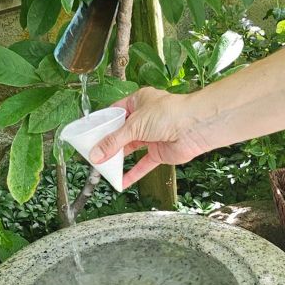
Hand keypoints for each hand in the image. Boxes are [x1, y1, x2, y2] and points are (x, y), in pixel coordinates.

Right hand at [89, 88, 210, 187]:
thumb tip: (96, 154)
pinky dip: (133, 173)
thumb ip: (114, 141)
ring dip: (118, 159)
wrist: (195, 127)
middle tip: (92, 154)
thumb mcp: (134, 125)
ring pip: (130, 149)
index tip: (89, 135)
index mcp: (138, 102)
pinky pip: (143, 164)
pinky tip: (121, 182)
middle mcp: (145, 118)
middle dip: (108, 145)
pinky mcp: (159, 152)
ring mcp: (152, 136)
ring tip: (103, 168)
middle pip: (121, 133)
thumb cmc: (170, 114)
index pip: (115, 113)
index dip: (103, 124)